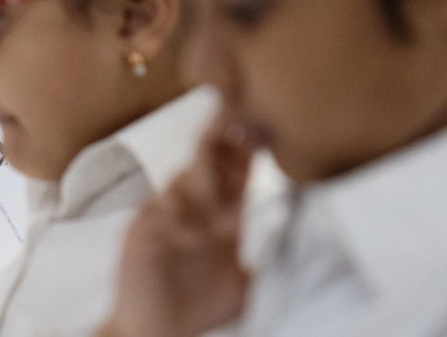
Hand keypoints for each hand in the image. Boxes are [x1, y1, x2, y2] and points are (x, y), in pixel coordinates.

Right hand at [98, 118, 255, 336]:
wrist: (162, 334)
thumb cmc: (198, 306)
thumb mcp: (244, 284)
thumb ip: (266, 263)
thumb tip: (307, 257)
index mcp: (218, 212)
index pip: (234, 167)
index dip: (248, 147)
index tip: (264, 130)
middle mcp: (190, 206)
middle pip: (206, 158)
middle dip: (224, 149)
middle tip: (241, 146)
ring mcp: (163, 215)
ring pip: (182, 179)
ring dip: (208, 192)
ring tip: (228, 225)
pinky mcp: (140, 231)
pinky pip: (156, 210)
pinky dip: (177, 219)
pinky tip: (193, 239)